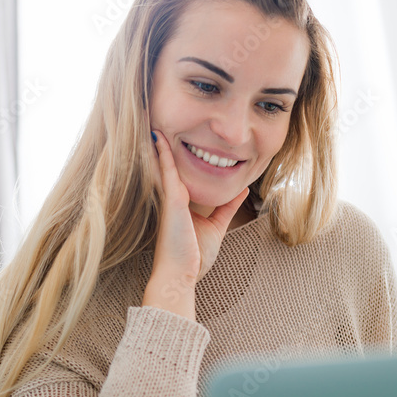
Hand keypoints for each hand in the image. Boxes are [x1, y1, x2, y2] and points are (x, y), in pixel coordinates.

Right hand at [144, 130, 247, 315]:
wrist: (180, 276)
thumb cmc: (193, 257)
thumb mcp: (216, 226)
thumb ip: (228, 207)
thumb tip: (242, 189)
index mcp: (180, 204)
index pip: (177, 174)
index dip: (173, 155)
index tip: (172, 137)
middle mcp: (173, 198)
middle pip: (167, 165)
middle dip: (162, 145)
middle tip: (157, 122)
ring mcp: (170, 199)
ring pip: (164, 164)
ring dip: (159, 143)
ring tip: (154, 120)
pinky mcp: (172, 201)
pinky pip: (167, 172)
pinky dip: (163, 154)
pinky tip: (159, 137)